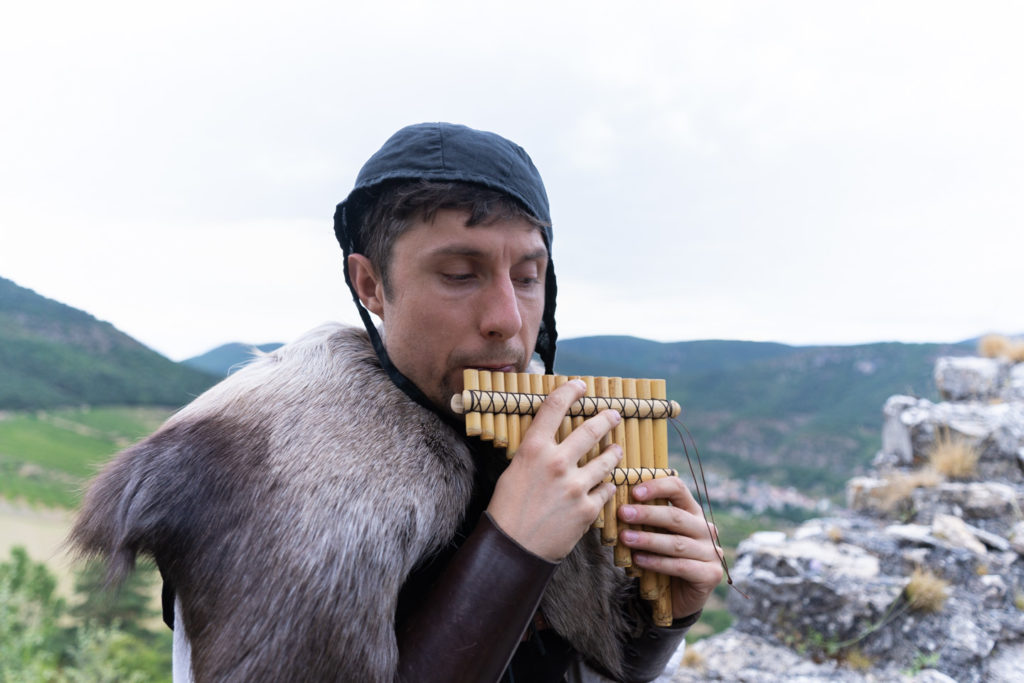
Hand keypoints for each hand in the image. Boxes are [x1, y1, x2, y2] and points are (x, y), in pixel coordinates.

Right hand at [487, 379, 621, 560]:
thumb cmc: (507, 509)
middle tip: (614, 414)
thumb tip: (550, 439)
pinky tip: (607, 484)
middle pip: (591, 430)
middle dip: (606, 419)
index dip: (570, 391)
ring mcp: (575, 486)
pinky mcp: (588, 509)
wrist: (513, 549)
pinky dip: (607, 486)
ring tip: (616, 449)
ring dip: (613, 453)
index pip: (555, 407)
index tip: (581, 385)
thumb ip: (535, 453)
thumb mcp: (515, 471)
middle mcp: (556, 462)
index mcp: (533, 449)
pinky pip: (607, 490)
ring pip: (606, 460)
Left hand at [617, 477, 723, 619]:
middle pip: (676, 517)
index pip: (679, 489)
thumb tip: (618, 504)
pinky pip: (680, 566)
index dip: (657, 487)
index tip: (634, 492)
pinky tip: (639, 560)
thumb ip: (646, 520)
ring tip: (624, 538)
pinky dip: (657, 562)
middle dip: (647, 514)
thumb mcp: (655, 534)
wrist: (678, 596)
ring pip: (676, 543)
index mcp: (693, 512)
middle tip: (622, 513)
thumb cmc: (663, 558)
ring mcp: (711, 552)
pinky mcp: (710, 574)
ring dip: (648, 540)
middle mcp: (706, 529)